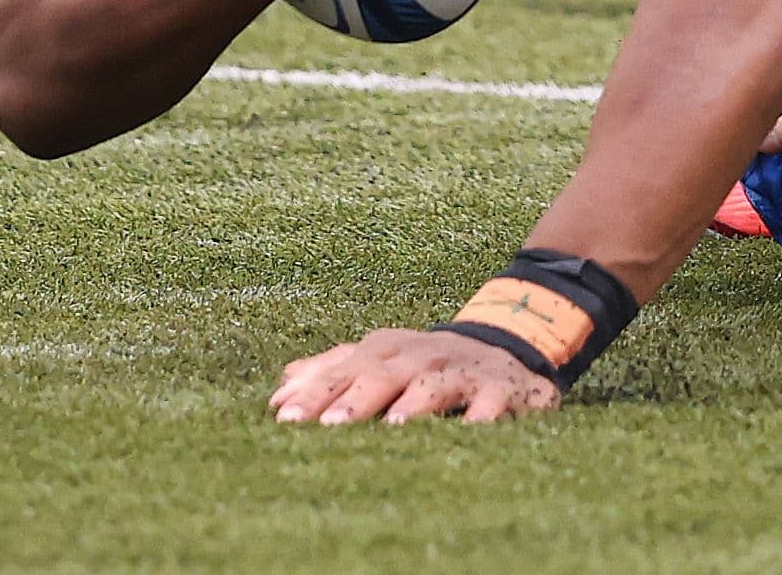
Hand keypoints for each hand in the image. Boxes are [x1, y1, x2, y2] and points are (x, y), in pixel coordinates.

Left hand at [272, 326, 555, 424]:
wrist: (502, 350)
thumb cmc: (423, 366)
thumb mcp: (378, 362)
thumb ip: (331, 374)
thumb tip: (279, 393)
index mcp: (385, 351)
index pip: (343, 369)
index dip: (315, 393)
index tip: (285, 418)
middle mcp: (420, 356)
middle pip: (383, 373)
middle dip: (356, 397)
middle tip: (331, 425)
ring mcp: (461, 370)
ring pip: (434, 384)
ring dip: (415, 402)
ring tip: (394, 424)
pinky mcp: (500, 389)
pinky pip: (491, 403)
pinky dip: (483, 416)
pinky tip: (472, 431)